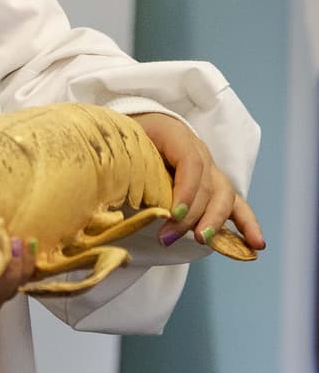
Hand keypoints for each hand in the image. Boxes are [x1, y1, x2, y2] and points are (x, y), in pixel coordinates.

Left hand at [130, 112, 264, 251]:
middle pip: (207, 184)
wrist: (140, 127)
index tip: (172, 214)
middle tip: (168, 237)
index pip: (190, 163)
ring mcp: (211, 171)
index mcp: (177, 136)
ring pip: (224, 196)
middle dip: (191, 215)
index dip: (185, 190)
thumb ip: (126, 165)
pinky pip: (237, 205)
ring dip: (214, 222)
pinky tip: (256, 245)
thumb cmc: (129, 139)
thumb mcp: (125, 144)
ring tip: (200, 240)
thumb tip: (115, 197)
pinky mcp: (216, 187)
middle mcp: (200, 153)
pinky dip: (248, 225)